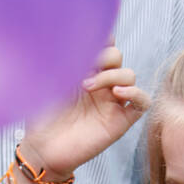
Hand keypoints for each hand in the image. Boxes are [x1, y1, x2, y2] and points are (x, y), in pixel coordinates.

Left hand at [21, 42, 149, 177]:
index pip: (105, 44)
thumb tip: (68, 33)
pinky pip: (143, 102)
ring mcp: (111, 103)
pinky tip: (117, 94)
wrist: (42, 149)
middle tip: (82, 70)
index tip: (85, 44)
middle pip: (117, 56)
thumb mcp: (46, 81)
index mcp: (85, 71)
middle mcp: (101, 85)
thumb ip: (60, 58)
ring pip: (129, 75)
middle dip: (102, 57)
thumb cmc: (40, 117)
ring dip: (111, 75)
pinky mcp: (120, 122)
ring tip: (87, 86)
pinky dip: (136, 93)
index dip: (101, 38)